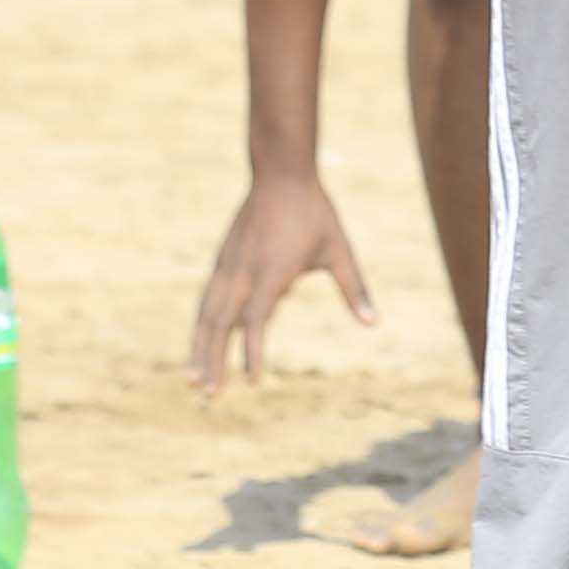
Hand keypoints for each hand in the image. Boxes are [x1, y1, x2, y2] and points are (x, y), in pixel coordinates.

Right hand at [187, 169, 372, 394]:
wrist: (281, 171)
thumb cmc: (314, 212)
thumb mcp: (339, 249)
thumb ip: (355, 288)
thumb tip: (375, 324)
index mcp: (272, 271)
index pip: (256, 319)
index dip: (253, 350)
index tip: (253, 380)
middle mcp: (243, 271)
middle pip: (220, 324)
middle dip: (212, 362)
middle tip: (208, 397)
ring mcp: (228, 265)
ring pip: (206, 314)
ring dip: (198, 349)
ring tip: (193, 382)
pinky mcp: (222, 261)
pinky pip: (207, 300)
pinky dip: (201, 327)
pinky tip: (199, 348)